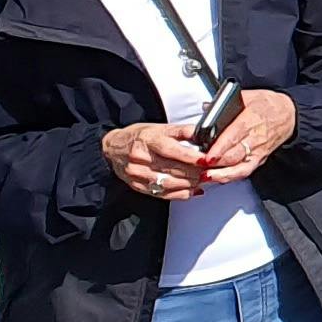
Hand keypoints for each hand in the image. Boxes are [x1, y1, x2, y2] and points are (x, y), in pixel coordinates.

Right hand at [101, 121, 216, 202]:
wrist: (112, 148)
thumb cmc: (140, 136)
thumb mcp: (160, 128)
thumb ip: (182, 132)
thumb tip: (205, 134)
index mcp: (148, 139)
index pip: (172, 149)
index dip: (191, 156)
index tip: (206, 159)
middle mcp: (141, 157)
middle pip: (172, 169)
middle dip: (194, 172)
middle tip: (210, 171)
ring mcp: (137, 173)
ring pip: (168, 183)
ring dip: (189, 184)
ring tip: (203, 180)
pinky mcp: (137, 185)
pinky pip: (161, 193)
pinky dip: (180, 194)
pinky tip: (191, 190)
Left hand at [200, 90, 298, 178]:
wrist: (289, 115)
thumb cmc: (268, 105)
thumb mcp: (249, 96)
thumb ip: (226, 102)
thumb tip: (206, 107)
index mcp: (250, 120)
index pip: (233, 137)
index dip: (219, 149)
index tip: (206, 157)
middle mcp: (255, 138)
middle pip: (234, 156)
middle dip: (216, 164)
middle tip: (199, 166)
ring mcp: (258, 151)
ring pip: (239, 168)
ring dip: (222, 174)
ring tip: (206, 176)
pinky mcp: (259, 159)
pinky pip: (245, 171)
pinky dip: (231, 177)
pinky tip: (217, 178)